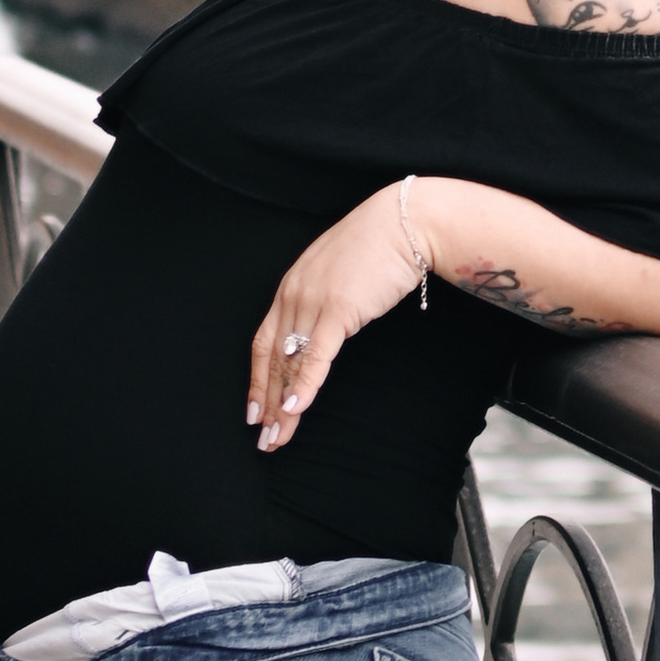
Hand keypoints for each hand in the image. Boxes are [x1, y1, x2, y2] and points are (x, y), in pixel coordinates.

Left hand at [246, 185, 431, 452]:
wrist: (404, 222)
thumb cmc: (378, 246)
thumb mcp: (339, 275)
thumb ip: (324, 301)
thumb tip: (323, 330)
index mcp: (291, 287)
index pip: (264, 342)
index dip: (257, 380)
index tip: (255, 410)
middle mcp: (294, 295)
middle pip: (272, 359)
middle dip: (267, 402)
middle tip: (263, 438)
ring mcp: (313, 301)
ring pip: (290, 363)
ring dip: (283, 404)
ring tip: (278, 437)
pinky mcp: (338, 309)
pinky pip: (316, 355)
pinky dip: (306, 384)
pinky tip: (297, 408)